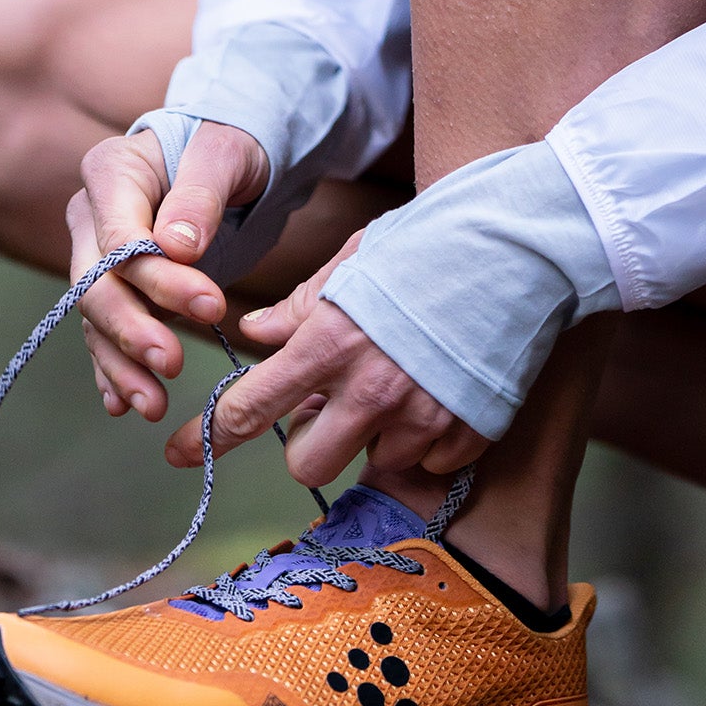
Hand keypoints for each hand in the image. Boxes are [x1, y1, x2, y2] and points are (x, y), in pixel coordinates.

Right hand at [66, 121, 267, 420]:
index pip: (120, 239)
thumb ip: (202, 193)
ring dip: (121, 364)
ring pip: (97, 317)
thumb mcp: (228, 153)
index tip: (212, 307)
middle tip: (173, 365)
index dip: (158, 280)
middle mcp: (91, 215)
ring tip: (152, 406)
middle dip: (132, 331)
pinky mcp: (115, 284)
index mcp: (111, 172)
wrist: (224, 154)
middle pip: (98, 284)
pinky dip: (113, 368)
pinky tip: (122, 403)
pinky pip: (105, 331)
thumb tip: (176, 246)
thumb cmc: (229, 144)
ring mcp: (96, 253)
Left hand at [172, 234, 490, 482]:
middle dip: (308, 441)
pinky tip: (439, 389)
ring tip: (398, 382)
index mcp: (329, 345)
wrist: (525, 246)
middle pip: (305, 464)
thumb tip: (255, 335)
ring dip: (371, 436)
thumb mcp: (355, 261)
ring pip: (369, 463)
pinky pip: (427, 463)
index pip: (248, 409)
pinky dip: (426, 439)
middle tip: (329, 404)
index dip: (207, 437)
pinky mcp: (466, 435)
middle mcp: (370, 393)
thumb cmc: (434, 242)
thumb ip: (300, 307)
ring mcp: (422, 420)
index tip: (181, 454)